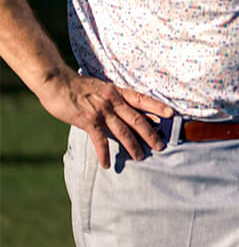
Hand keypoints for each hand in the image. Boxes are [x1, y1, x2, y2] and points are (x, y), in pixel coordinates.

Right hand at [37, 71, 174, 166]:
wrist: (57, 82)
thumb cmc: (78, 86)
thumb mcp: (102, 88)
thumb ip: (113, 98)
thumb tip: (123, 109)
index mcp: (118, 92)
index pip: (143, 99)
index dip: (157, 106)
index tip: (171, 114)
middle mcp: (114, 101)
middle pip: (137, 119)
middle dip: (151, 134)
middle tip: (161, 146)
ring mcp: (102, 111)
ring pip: (123, 132)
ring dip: (133, 146)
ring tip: (140, 157)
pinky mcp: (88, 121)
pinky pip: (99, 140)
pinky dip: (104, 154)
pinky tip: (107, 164)